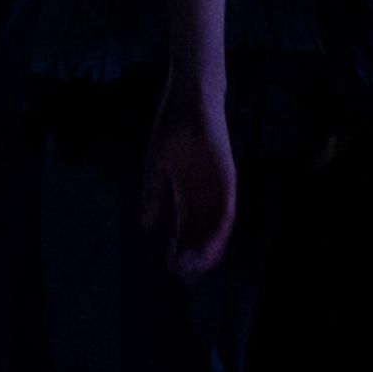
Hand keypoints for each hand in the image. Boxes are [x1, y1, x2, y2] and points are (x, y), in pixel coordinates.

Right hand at [142, 86, 238, 272]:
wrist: (189, 100)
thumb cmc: (171, 128)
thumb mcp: (156, 166)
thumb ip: (152, 196)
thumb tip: (144, 226)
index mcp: (186, 190)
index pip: (185, 225)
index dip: (178, 245)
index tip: (169, 263)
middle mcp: (204, 192)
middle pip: (202, 228)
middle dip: (193, 251)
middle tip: (183, 270)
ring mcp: (217, 185)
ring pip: (217, 223)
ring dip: (209, 245)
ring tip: (198, 264)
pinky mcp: (228, 176)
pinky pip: (228, 206)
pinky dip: (221, 227)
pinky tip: (212, 243)